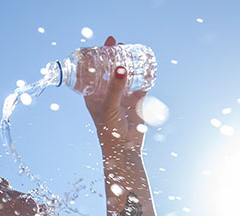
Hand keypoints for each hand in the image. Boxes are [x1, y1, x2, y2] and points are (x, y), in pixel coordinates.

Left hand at [83, 35, 147, 152]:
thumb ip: (115, 88)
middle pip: (109, 69)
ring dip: (127, 61)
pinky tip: (146, 63)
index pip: (93, 71)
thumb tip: (121, 68)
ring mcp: (122, 95)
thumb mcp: (109, 107)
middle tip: (117, 43)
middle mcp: (108, 92)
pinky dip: (143, 73)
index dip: (96, 56)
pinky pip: (141, 82)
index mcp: (94, 94)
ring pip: (125, 74)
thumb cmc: (109, 130)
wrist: (125, 148)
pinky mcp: (136, 100)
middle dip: (113, 55)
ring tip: (129, 49)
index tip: (102, 44)